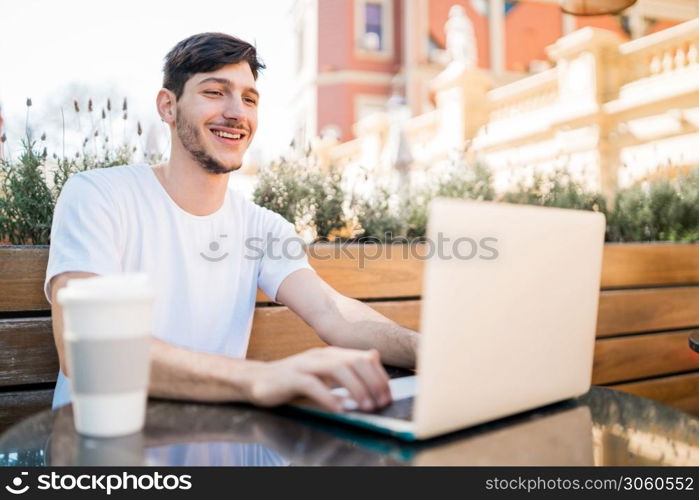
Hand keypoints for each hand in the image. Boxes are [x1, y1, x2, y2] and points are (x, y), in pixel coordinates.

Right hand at [238, 347, 391, 412]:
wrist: (257, 380)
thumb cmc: (294, 381)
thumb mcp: (324, 373)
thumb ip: (347, 367)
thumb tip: (374, 357)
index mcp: (331, 353)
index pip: (363, 358)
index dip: (379, 376)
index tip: (388, 395)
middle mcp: (320, 355)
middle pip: (354, 361)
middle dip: (372, 382)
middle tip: (381, 403)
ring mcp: (305, 364)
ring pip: (337, 369)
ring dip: (356, 388)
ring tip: (365, 406)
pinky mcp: (291, 378)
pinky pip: (313, 385)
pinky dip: (329, 397)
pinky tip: (339, 408)